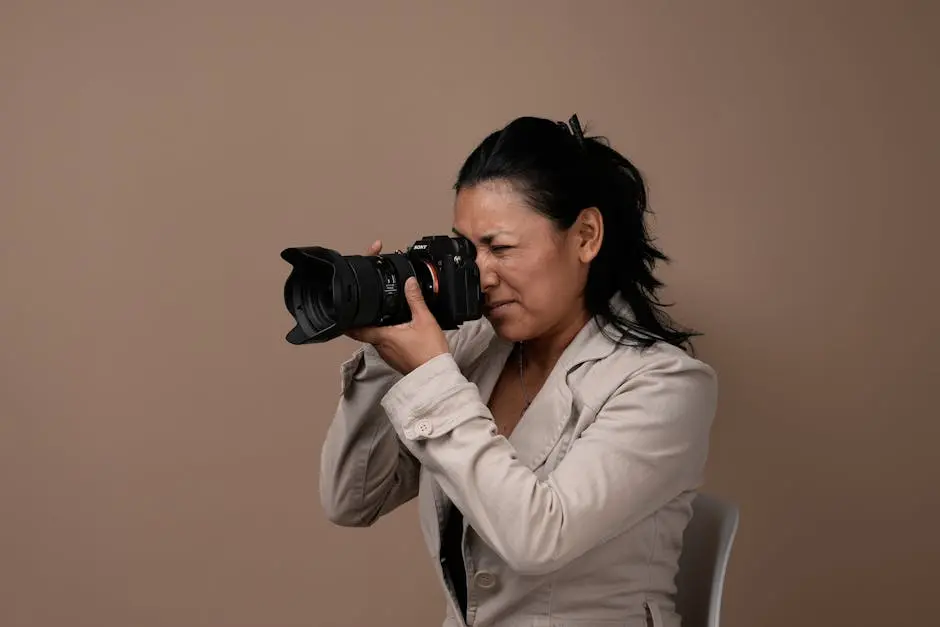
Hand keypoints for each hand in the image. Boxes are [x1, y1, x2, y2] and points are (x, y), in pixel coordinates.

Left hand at [346, 239, 449, 373]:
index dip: (348, 324)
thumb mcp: (424, 320)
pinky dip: (389, 340)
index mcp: (384, 337)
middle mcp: (382, 348)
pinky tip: (399, 336)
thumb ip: (415, 300)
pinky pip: (388, 348)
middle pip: (367, 334)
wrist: (437, 374)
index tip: (342, 318)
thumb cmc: (430, 351)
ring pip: (378, 341)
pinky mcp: (396, 361)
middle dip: (367, 324)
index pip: (358, 330)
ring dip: (379, 332)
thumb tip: (409, 283)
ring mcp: (388, 357)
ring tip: (384, 321)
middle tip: (366, 313)